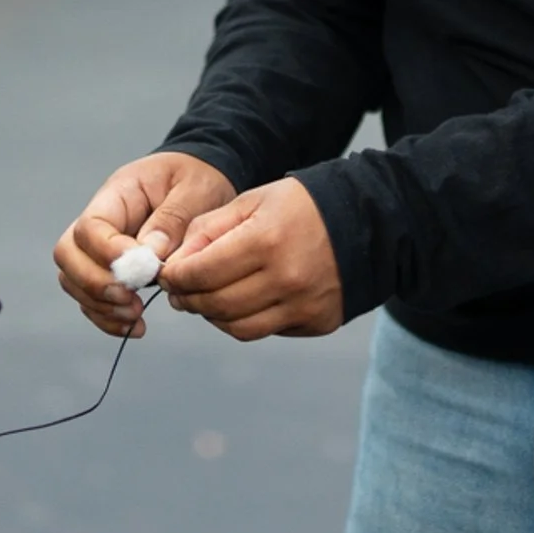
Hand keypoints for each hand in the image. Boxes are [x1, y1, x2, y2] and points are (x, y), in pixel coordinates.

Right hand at [54, 152, 234, 338]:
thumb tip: (149, 255)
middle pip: (68, 254)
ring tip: (136, 316)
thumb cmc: (197, 178)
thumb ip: (172, 219)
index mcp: (119, 192)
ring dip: (100, 306)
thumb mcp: (196, 189)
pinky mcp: (111, 270)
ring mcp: (101, 246)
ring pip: (73, 280)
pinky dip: (107, 318)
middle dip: (95, 284)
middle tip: (131, 300)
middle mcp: (101, 219)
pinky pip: (92, 298)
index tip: (142, 271)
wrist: (203, 180)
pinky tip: (136, 327)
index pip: (90, 226)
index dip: (108, 254)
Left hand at [160, 178, 342, 340]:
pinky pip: (267, 330)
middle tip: (180, 290)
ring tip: (206, 297)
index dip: (175, 277)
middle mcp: (286, 278)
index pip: (202, 273)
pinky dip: (245, 320)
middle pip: (216, 305)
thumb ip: (209, 230)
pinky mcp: (317, 322)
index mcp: (266, 240)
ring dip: (213, 315)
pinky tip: (242, 300)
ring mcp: (304, 305)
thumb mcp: (252, 201)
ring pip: (238, 328)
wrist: (367, 222)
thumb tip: (176, 266)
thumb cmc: (302, 206)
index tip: (167, 274)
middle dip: (189, 299)